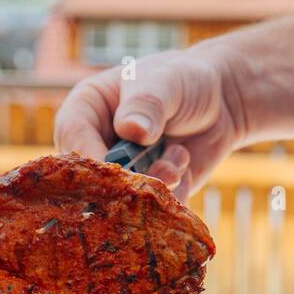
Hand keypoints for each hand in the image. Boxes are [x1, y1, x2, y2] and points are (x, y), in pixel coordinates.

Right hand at [53, 47, 245, 200]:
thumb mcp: (164, 82)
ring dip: (153, 183)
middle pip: (90, 177)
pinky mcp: (143, 196)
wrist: (221, 103)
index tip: (113, 170)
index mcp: (86, 110)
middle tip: (151, 174)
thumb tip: (132, 130)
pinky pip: (149, 212)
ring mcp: (120, 174)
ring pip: (121, 199)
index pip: (72, 136)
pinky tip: (183, 162)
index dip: (90, 156)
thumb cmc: (182, 81)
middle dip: (123, 181)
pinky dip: (170, 195)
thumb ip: (147, 104)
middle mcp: (95, 145)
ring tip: (177, 154)